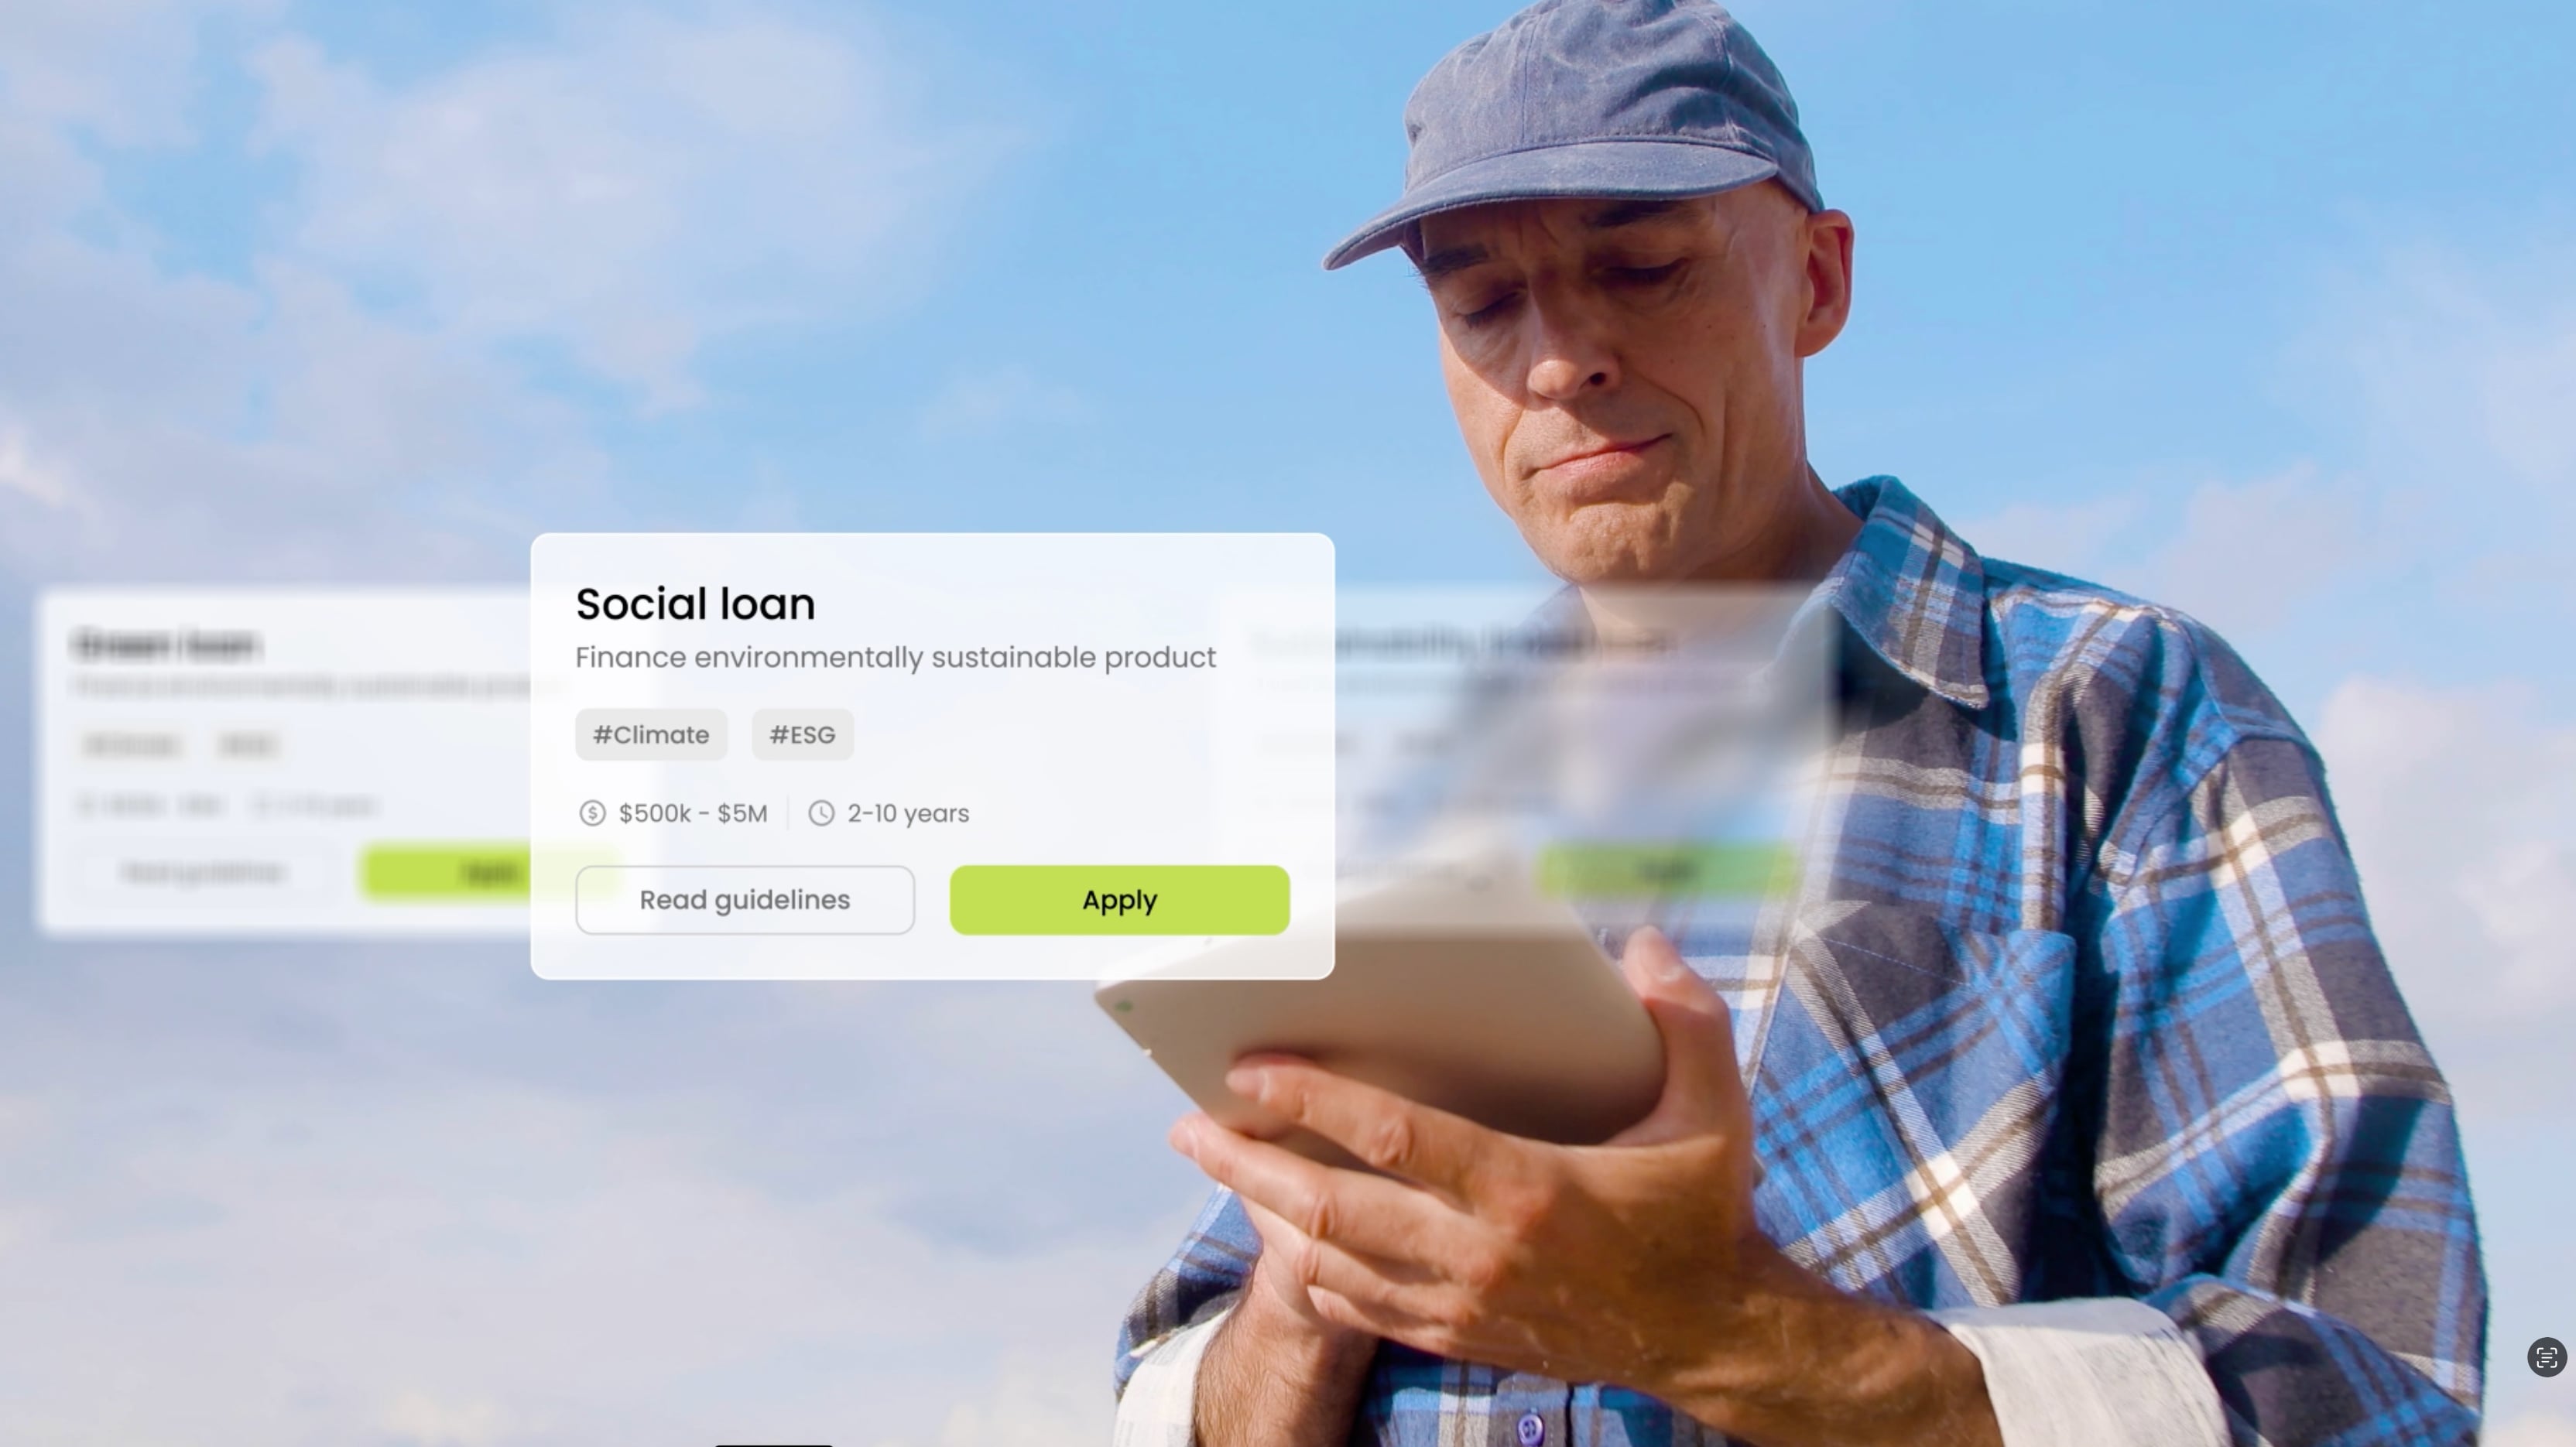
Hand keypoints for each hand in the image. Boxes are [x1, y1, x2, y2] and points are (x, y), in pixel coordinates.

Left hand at [1167, 926, 2000, 1445]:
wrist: (1713, 1335)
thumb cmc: (1702, 1212)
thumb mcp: (1713, 1112)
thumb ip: (1686, 1020)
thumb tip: (1647, 944)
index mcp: (1527, 1188)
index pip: (1392, 1138)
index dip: (1312, 1100)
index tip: (1250, 1066)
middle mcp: (1479, 1255)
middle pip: (1328, 1208)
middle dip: (1246, 1162)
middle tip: (1188, 1123)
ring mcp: (1462, 1306)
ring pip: (1327, 1263)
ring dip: (1261, 1213)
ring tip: (1216, 1163)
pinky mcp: (1460, 1338)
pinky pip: (1357, 1308)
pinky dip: (1307, 1267)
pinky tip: (1281, 1231)